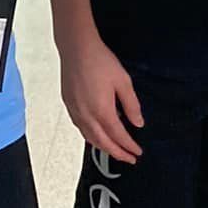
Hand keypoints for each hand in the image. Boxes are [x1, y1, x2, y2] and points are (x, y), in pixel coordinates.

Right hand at [60, 34, 144, 164]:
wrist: (76, 48)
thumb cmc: (100, 61)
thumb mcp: (123, 82)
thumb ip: (131, 105)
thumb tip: (138, 123)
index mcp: (102, 111)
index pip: (118, 136)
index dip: (129, 146)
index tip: (137, 152)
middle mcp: (86, 115)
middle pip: (103, 143)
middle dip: (117, 153)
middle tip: (129, 159)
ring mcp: (76, 111)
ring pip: (90, 138)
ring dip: (103, 147)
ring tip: (115, 151)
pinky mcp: (69, 105)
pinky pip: (80, 128)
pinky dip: (91, 137)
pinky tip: (96, 135)